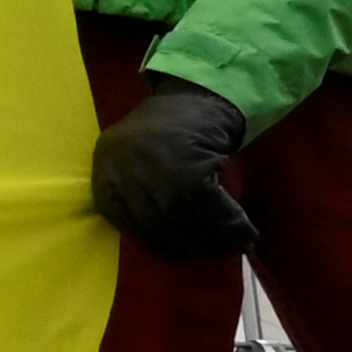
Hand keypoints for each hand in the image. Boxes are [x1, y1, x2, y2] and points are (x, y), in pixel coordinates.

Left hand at [89, 82, 258, 257]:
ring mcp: (158, 171)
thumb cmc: (165, 132)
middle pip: (155, 225)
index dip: (152, 242)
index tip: (174, 254)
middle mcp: (125, 170)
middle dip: (185, 246)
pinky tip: (247, 236)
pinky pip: (214, 209)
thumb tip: (162, 246)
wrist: (198, 95)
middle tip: (205, 255)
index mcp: (104, 168)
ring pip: (186, 220)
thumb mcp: (132, 159)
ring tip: (229, 248)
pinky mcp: (192, 169)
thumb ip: (134, 193)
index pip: (121, 221)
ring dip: (213, 241)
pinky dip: (233, 226)